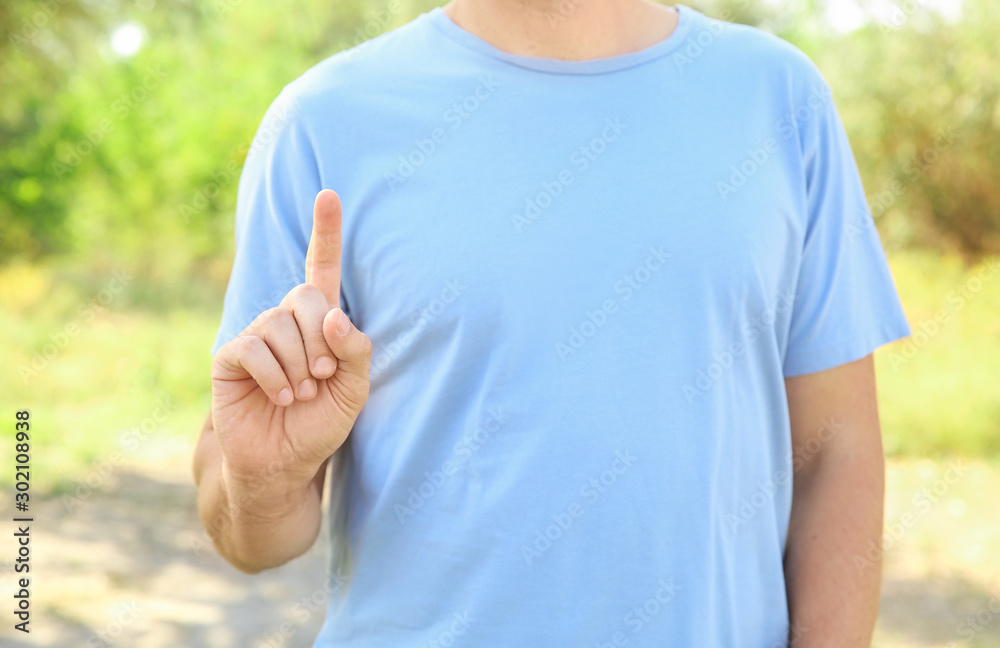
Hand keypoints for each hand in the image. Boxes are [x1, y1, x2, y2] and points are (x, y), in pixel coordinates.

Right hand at [211, 190, 371, 491]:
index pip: (322, 269)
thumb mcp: (354, 389)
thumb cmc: (321, 422)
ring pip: (280, 327)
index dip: (325, 232)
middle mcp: (285, 320)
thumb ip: (355, 350)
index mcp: (319, 322)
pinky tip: (279, 397)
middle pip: (305, 298)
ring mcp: (256, 334)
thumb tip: (333, 314)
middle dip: (320, 341)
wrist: (284, 461)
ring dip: (299, 366)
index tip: (329, 194)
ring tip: (299, 394)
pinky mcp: (230, 355)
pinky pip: (254, 349)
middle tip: (322, 377)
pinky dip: (274, 377)